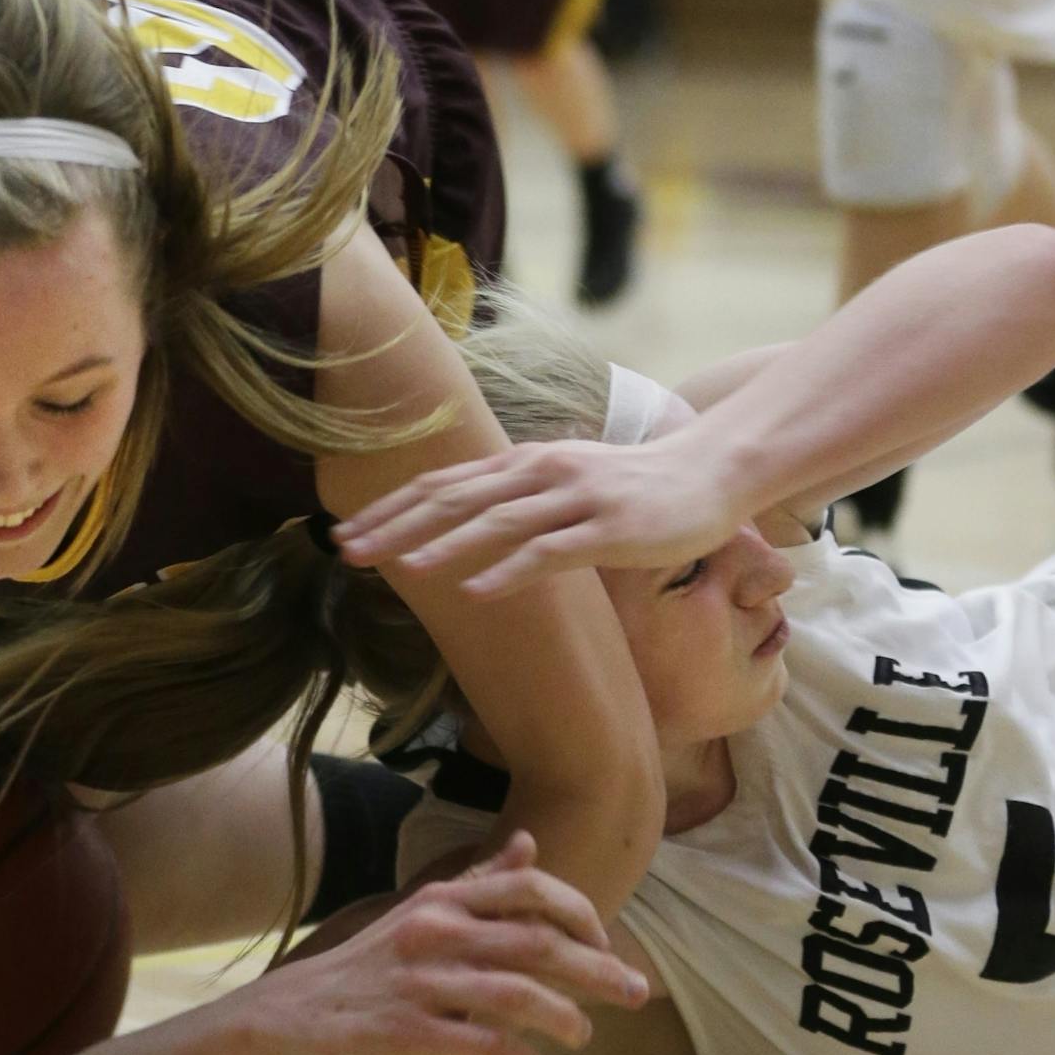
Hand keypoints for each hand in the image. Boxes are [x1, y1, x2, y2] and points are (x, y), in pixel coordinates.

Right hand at [246, 831, 644, 1054]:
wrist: (293, 1016)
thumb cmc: (368, 968)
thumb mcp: (421, 912)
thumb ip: (479, 884)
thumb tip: (530, 843)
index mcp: (442, 900)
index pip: (530, 889)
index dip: (581, 914)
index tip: (607, 944)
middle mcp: (435, 933)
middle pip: (538, 943)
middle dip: (599, 968)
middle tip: (638, 993)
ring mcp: (421, 983)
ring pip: (518, 994)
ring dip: (566, 1018)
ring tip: (585, 1036)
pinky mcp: (409, 1034)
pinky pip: (484, 1046)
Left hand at [333, 437, 745, 597]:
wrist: (708, 473)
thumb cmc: (630, 486)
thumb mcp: (560, 483)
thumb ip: (513, 498)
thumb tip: (457, 522)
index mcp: (521, 462)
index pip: (442, 483)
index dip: (391, 507)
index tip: (346, 531)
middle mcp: (540, 472)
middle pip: (455, 498)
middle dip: (397, 524)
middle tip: (348, 551)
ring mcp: (575, 498)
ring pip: (498, 522)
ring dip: (446, 546)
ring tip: (404, 569)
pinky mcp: (608, 528)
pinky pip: (549, 553)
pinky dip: (508, 572)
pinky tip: (475, 592)